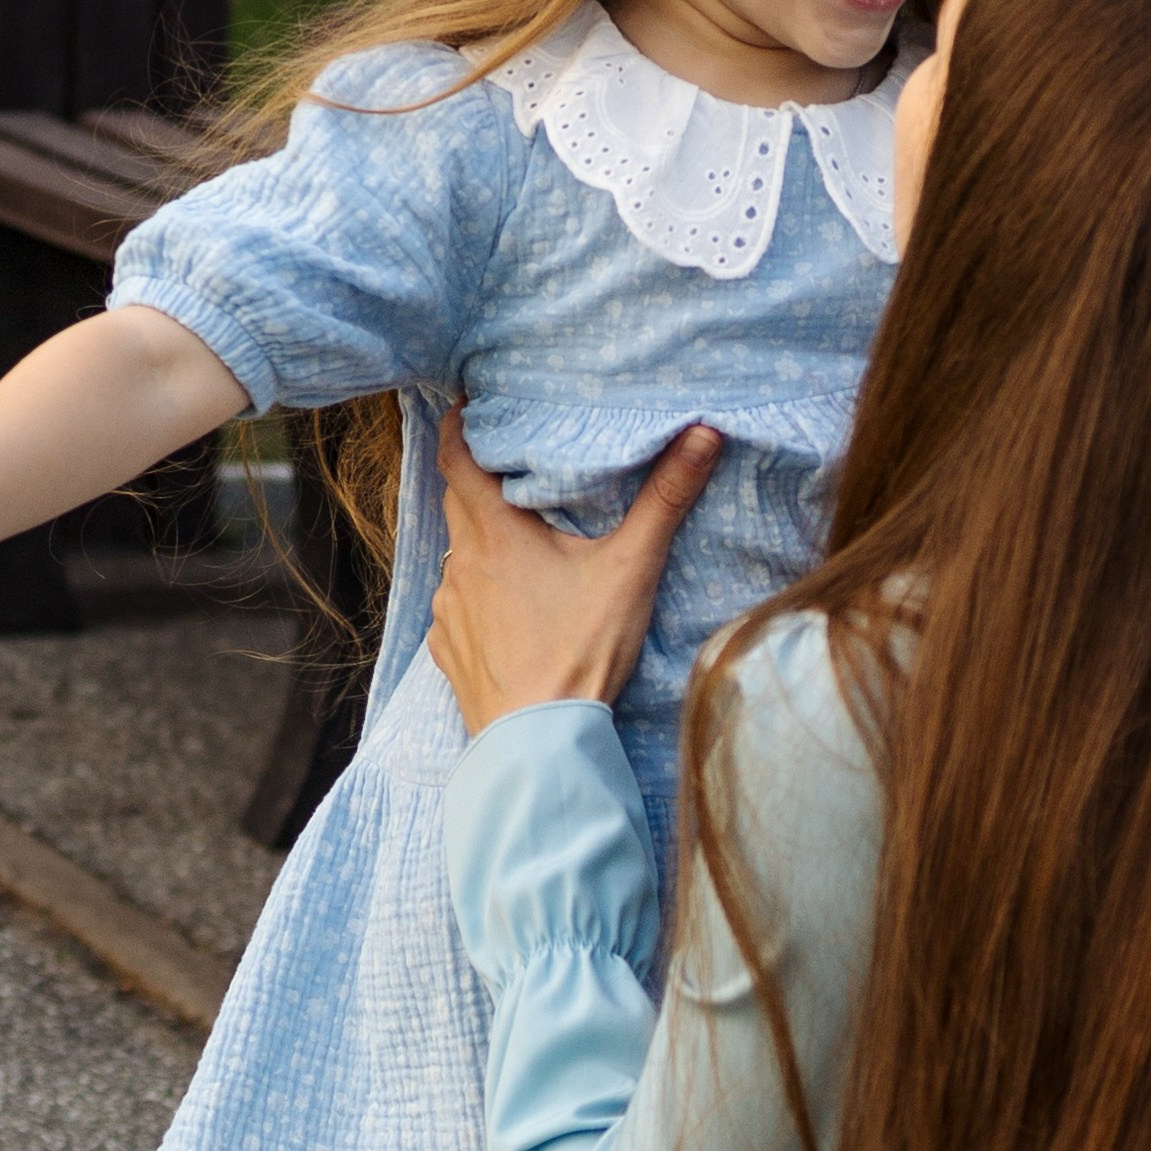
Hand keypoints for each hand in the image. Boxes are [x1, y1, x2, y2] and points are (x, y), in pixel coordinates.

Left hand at [430, 410, 722, 735]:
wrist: (539, 740)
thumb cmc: (580, 650)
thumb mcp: (631, 570)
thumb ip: (665, 500)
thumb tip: (701, 435)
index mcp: (495, 532)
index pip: (456, 460)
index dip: (458, 430)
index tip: (466, 411)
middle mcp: (460, 564)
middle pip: (457, 505)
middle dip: (476, 485)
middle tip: (506, 471)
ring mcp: (448, 610)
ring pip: (457, 558)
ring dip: (479, 546)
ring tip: (515, 547)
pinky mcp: (449, 650)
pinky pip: (455, 607)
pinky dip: (476, 597)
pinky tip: (506, 612)